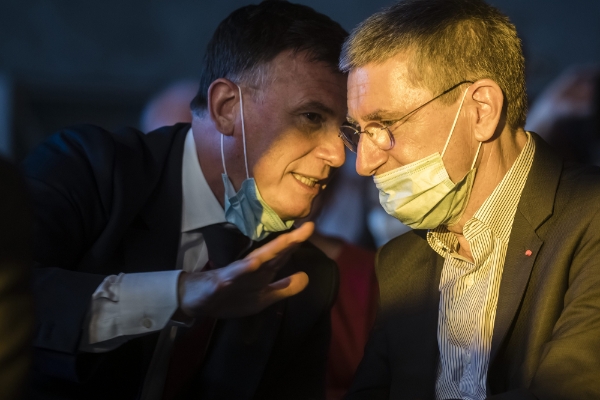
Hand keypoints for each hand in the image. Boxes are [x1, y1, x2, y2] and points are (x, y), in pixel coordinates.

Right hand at [177, 222, 313, 318]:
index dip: (297, 243)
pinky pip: (234, 274)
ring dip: (273, 250)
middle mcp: (253, 267)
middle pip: (274, 253)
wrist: (197, 300)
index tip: (311, 227)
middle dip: (290, 241)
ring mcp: (237, 273)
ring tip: (288, 240)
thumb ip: (284, 288)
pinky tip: (254, 263)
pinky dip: (244, 269)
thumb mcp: (263, 298)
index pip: (282, 255)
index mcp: (262, 271)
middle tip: (309, 227)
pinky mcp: (222, 281)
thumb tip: (307, 277)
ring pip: (258, 259)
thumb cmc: (231, 296)